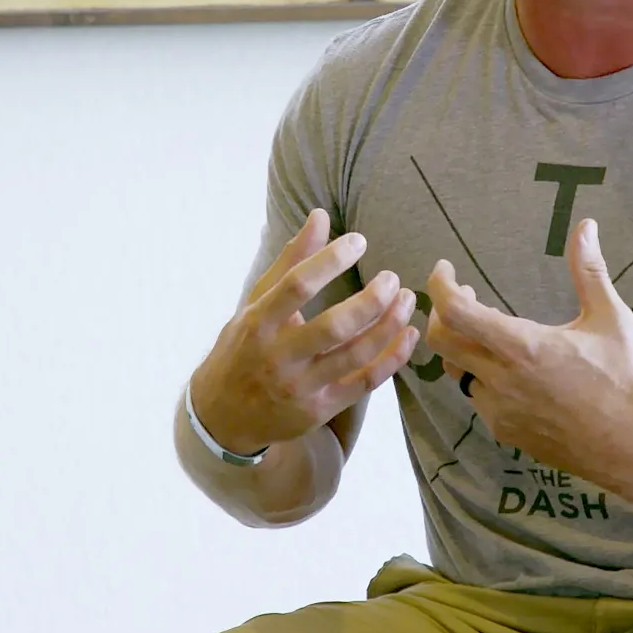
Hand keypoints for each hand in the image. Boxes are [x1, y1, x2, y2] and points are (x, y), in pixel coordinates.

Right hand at [190, 209, 418, 454]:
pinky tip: (409, 334)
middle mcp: (279, 357)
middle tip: (392, 279)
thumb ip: (291, 261)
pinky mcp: (320, 410)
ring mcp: (301, 388)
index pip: (297, 286)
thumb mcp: (256, 303)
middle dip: (372, 300)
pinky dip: (393, 358)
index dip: (331, 260)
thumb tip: (321, 216)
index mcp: (259, 322)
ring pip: (356, 355)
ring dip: (390, 326)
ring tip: (407, 300)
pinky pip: (365, 383)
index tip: (359, 241)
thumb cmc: (245, 348)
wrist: (223, 416)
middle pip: (334, 326)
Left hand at [425, 218, 632, 490]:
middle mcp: (501, 379)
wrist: (630, 445)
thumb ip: (590, 271)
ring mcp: (498, 409)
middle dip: (443, 313)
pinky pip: (476, 397)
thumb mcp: (610, 318)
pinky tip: (508, 369)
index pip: (455, 311)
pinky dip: (480, 376)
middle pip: (440, 341)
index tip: (446, 269)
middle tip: (466, 296)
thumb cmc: (623, 378)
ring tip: (490, 332)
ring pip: (456, 371)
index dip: (440, 284)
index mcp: (522, 346)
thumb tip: (585, 226)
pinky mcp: (504, 431)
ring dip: (464, 346)